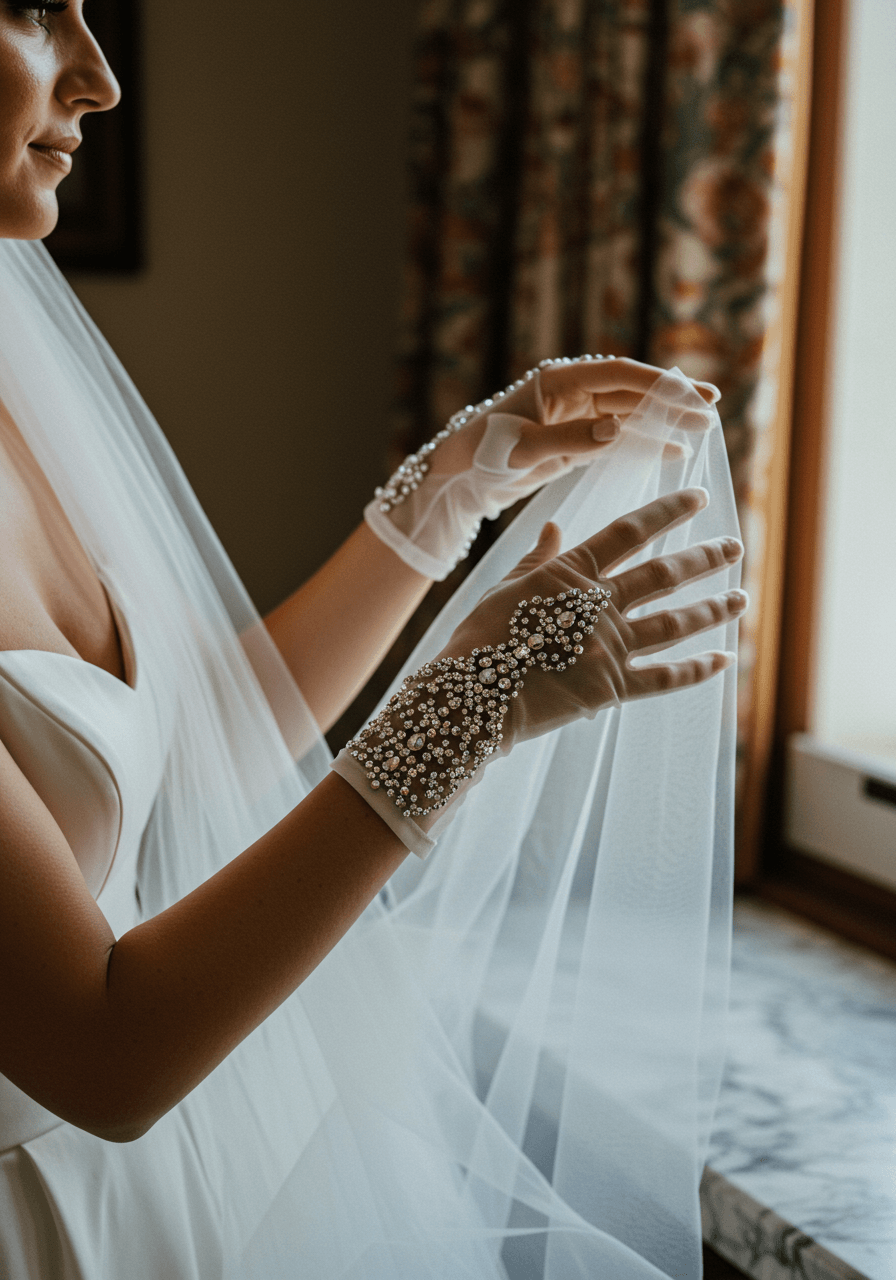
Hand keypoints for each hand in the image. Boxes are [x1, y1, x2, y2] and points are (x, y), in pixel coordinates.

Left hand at [364, 357, 720, 580]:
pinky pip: (616, 435)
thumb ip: (569, 439)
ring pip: (628, 412)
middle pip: (630, 390)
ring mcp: (574, 414)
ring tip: (701, 427)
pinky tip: (671, 450)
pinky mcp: (573, 438)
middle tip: (710, 407)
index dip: (657, 384)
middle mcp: (570, 392)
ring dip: (662, 420)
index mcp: (558, 382)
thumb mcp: (522, 450)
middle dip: (670, 399)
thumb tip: (617, 429)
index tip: (693, 394)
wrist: (456, 473)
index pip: (618, 376)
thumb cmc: (481, 454)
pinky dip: (643, 441)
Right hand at [439, 487, 744, 749]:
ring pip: (675, 622)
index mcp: (569, 574)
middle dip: (704, 557)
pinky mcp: (612, 688)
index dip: (667, 512)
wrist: (470, 698)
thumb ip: (536, 559)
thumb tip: (556, 526)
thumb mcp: (502, 589)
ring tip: (740, 598)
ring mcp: (609, 647)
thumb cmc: (477, 641)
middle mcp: (598, 606)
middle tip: (736, 545)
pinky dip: (698, 669)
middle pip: (664, 573)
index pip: (629, 532)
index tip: (697, 497)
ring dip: (712, 608)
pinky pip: (665, 678)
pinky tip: (724, 659)